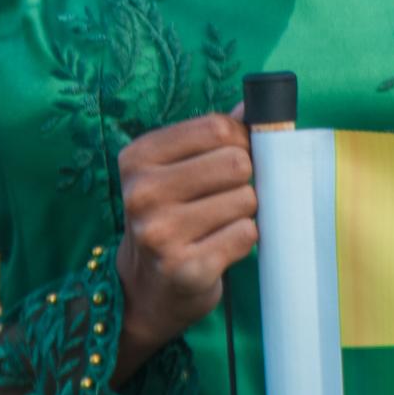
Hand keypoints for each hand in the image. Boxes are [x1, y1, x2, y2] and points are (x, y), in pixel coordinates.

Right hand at [114, 111, 256, 383]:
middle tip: (224, 198)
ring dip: (244, 212)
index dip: (239, 141)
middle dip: (243, 180)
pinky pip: (245, 235)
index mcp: (137, 158)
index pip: (217, 128)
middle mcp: (142, 193)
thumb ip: (214, 136)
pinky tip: (219, 247)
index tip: (232, 159)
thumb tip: (255, 105)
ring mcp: (160, 233)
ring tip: (218, 225)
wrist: (144, 289)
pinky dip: (243, 240)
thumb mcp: (177, 170)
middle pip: (236, 163)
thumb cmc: (170, 217)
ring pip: (246, 200)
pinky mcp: (185, 269)